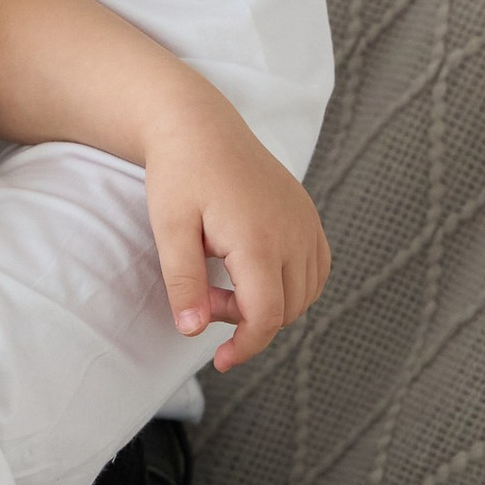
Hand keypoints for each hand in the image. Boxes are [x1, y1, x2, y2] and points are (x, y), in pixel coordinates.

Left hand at [149, 113, 329, 369]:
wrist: (199, 124)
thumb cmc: (180, 174)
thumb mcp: (169, 229)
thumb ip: (184, 282)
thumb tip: (192, 331)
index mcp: (258, 239)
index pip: (266, 316)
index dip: (246, 346)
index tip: (221, 360)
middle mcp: (293, 233)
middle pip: (285, 309)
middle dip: (245, 319)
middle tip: (203, 295)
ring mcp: (307, 223)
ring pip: (304, 294)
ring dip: (268, 303)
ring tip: (222, 279)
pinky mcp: (309, 216)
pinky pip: (315, 271)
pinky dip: (291, 286)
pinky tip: (253, 273)